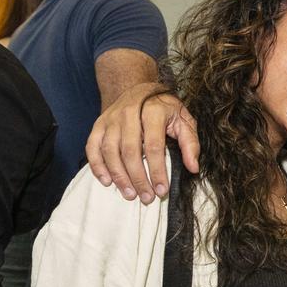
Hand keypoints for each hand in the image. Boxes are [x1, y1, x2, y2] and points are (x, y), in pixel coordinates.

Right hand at [85, 83, 198, 202]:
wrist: (139, 88)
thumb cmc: (164, 108)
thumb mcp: (184, 120)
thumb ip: (190, 143)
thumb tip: (193, 168)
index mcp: (153, 111)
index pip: (154, 146)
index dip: (158, 171)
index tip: (162, 190)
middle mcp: (129, 114)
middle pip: (130, 151)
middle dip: (138, 178)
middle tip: (146, 198)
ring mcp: (111, 119)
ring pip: (110, 151)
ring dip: (119, 176)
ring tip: (129, 194)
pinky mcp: (98, 125)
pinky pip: (92, 147)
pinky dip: (97, 166)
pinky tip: (107, 181)